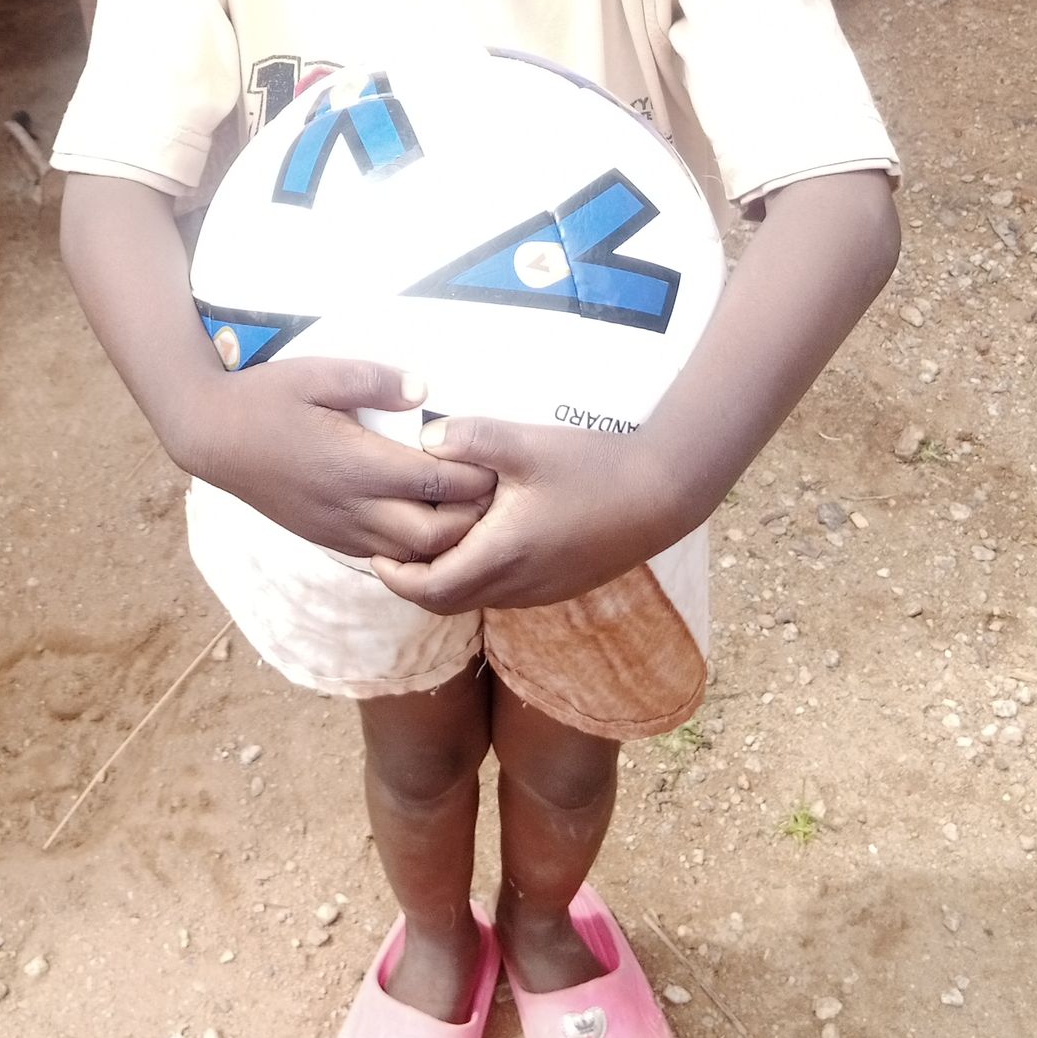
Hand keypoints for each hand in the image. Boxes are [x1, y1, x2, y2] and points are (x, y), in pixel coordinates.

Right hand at [184, 358, 496, 566]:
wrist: (213, 438)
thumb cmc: (266, 398)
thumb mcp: (318, 372)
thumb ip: (375, 380)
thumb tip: (425, 390)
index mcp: (356, 464)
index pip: (436, 482)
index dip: (475, 476)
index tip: (496, 459)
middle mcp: (351, 506)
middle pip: (433, 535)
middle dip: (471, 518)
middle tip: (491, 490)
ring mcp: (339, 529)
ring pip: (410, 556)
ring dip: (444, 539)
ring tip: (465, 509)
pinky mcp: (328, 537)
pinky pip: (383, 556)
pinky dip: (413, 548)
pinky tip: (424, 520)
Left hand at [372, 417, 689, 612]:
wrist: (663, 493)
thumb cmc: (594, 468)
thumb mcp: (527, 443)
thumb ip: (471, 438)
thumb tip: (424, 438)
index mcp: (501, 556)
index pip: (428, 589)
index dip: (394, 576)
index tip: (373, 551)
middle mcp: (518, 585)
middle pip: (446, 600)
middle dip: (414, 579)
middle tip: (392, 547)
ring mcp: (542, 590)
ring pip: (476, 596)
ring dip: (448, 575)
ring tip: (431, 535)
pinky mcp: (560, 584)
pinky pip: (504, 589)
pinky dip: (478, 571)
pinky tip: (482, 533)